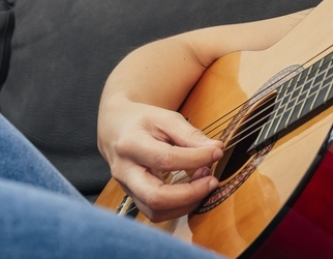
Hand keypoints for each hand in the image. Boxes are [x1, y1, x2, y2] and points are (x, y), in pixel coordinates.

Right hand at [97, 100, 223, 221]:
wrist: (115, 130)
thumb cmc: (143, 122)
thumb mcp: (166, 118)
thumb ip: (190, 134)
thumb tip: (216, 149)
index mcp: (131, 145)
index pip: (166, 159)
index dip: (196, 158)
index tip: (217, 152)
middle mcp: (124, 172)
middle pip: (156, 197)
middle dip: (191, 193)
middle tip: (212, 180)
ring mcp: (127, 189)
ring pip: (156, 211)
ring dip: (187, 203)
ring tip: (205, 182)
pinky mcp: (134, 199)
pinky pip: (157, 213)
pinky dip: (180, 207)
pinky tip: (194, 190)